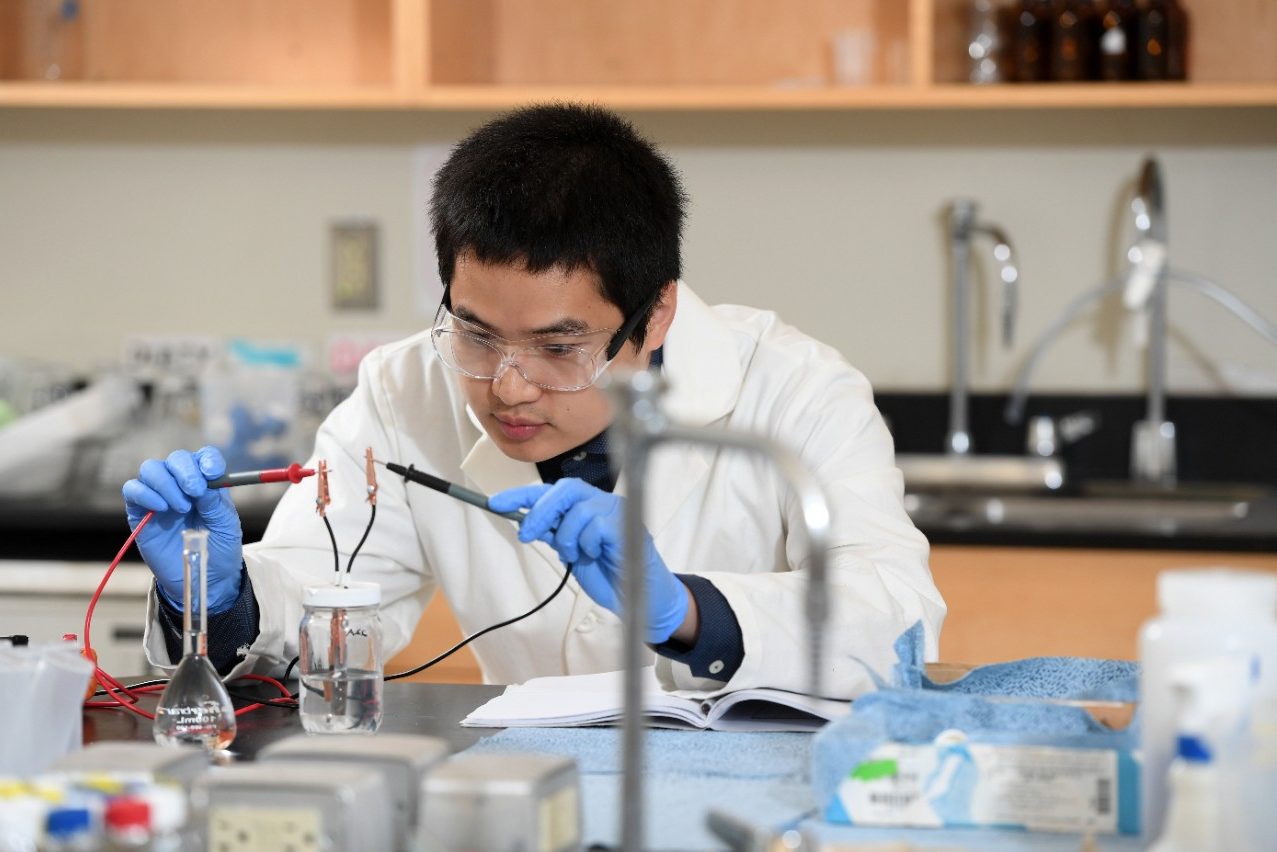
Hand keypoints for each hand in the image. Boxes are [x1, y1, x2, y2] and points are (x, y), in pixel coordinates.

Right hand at [122, 447, 243, 613]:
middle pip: (176, 459)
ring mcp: (159, 496)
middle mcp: (181, 485)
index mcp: (207, 483)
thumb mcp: (226, 527)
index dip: (207, 460)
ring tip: (181, 507)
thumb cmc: (219, 549)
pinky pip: (132, 490)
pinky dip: (145, 493)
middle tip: (195, 491)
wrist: (204, 578)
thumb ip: (216, 504)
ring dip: (166, 483)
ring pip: (151, 469)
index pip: (203, 457)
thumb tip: (206, 484)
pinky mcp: (139, 512)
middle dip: (185, 470)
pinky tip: (161, 508)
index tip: (213, 473)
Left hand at [489, 478, 689, 643]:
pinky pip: (595, 526)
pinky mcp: (626, 524)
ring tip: (577, 554)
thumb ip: (554, 533)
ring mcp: (615, 510)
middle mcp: (600, 502)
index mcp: (585, 505)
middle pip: (564, 490)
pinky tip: (596, 554)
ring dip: (568, 537)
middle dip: (540, 512)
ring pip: (577, 510)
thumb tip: (525, 521)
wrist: (638, 595)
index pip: (550, 492)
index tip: (495, 503)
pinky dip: (588, 544)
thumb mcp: (571, 551)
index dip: (521, 495)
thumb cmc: (608, 572)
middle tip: (527, 535)